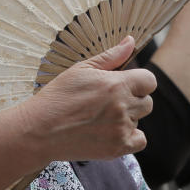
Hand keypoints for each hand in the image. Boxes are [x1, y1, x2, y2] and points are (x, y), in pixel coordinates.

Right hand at [20, 36, 155, 162]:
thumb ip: (111, 56)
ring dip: (128, 118)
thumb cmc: (57, 97)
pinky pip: (140, 140)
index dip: (139, 81)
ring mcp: (121, 129)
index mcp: (116, 84)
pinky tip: (112, 131)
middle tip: (108, 102)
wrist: (39, 130)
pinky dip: (130, 137)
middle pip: (147, 102)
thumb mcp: (81, 70)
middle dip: (133, 99)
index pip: (149, 81)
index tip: (125, 84)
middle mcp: (122, 107)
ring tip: (102, 117)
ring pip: (140, 120)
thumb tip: (130, 41)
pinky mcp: (117, 148)